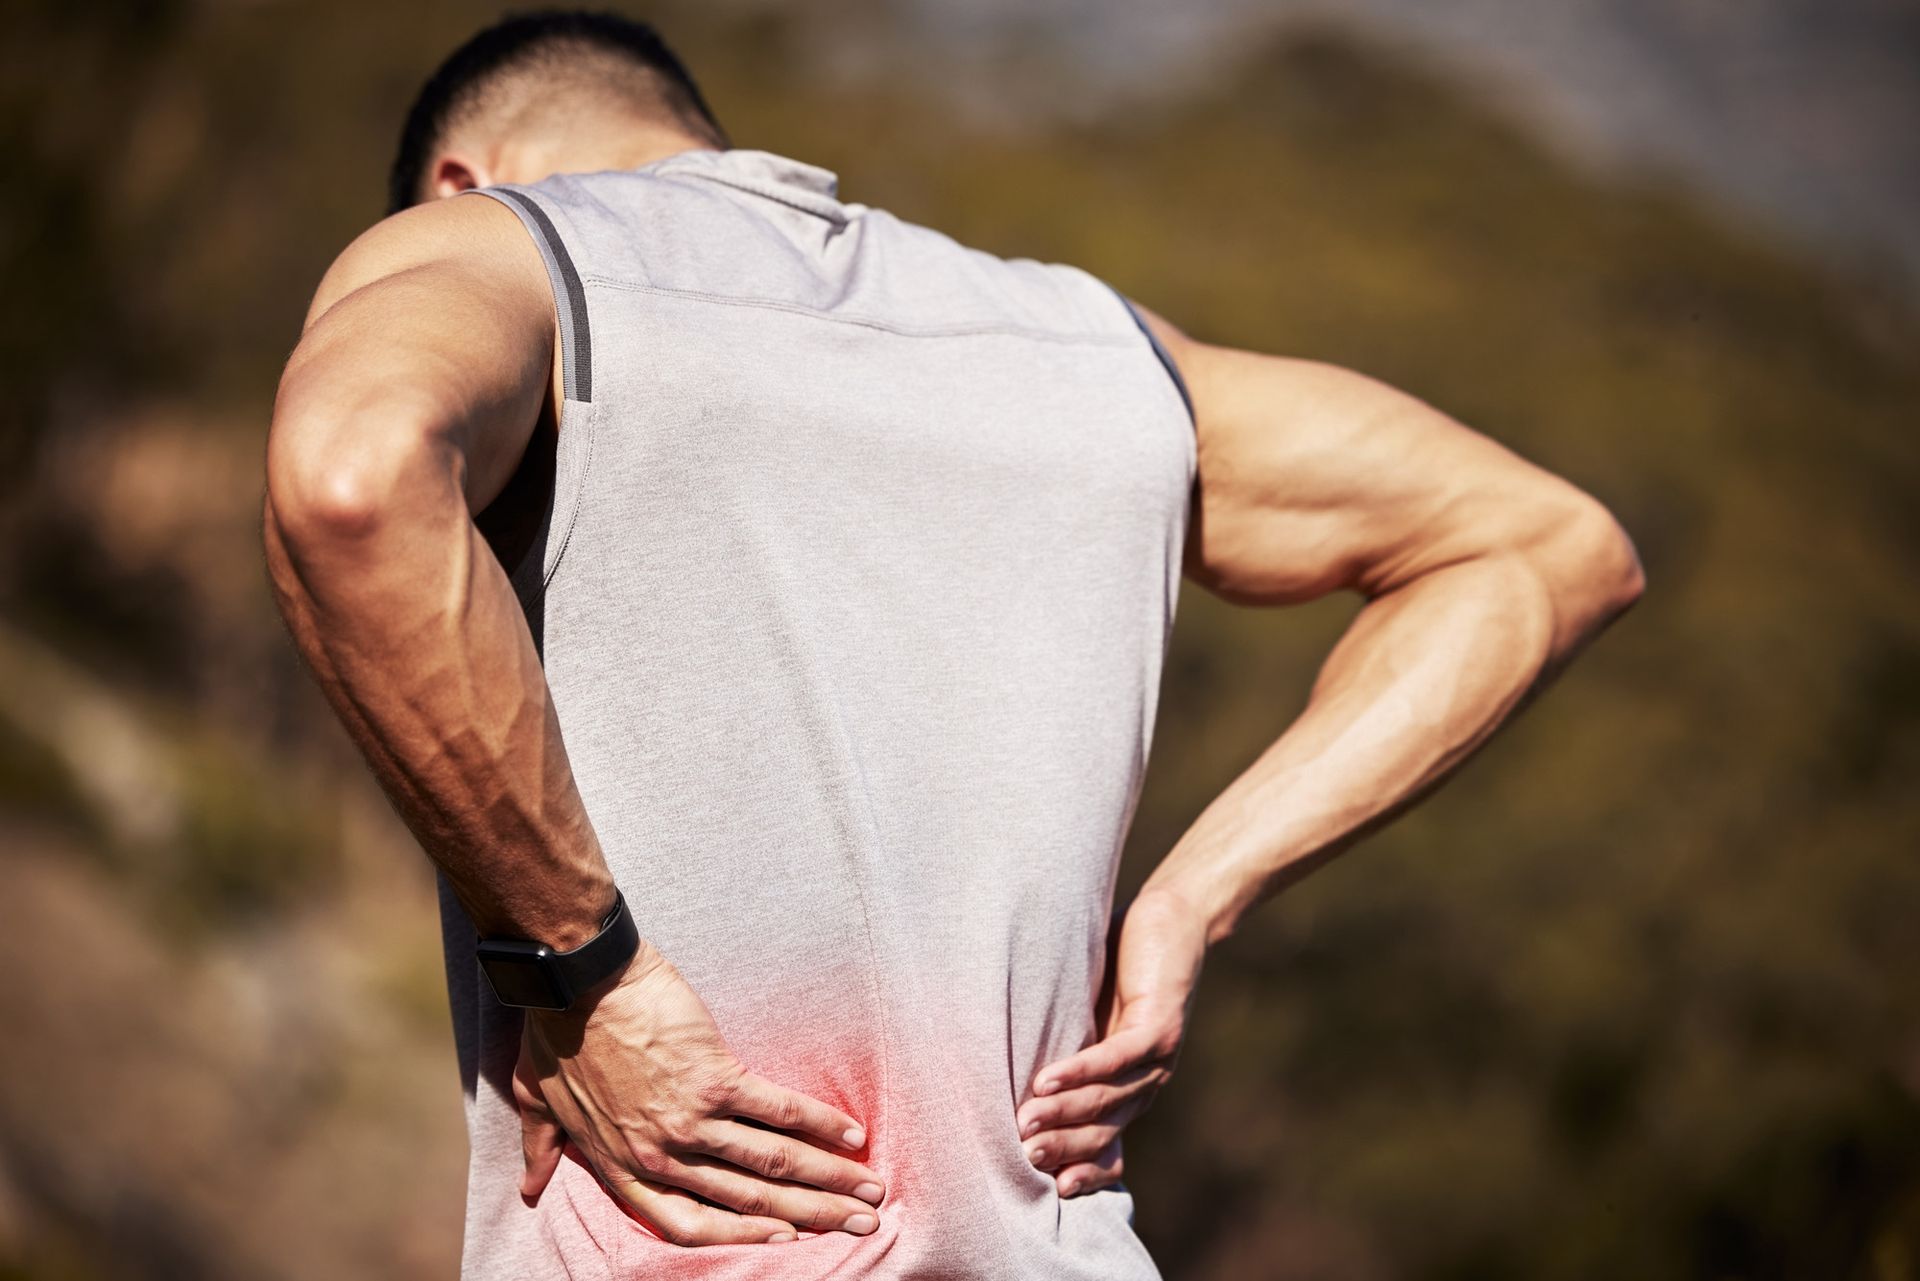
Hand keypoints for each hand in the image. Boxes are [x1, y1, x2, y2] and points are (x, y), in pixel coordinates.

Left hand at [514, 939, 886, 1245]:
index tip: (788, 1241)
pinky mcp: (715, 1077)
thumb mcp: (537, 1100)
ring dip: (828, 1179)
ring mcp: (691, 1120)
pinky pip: (778, 1110)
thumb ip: (541, 1146)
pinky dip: (818, 1125)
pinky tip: (851, 1136)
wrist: (576, 979)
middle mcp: (663, 1155)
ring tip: (870, 1189)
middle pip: (750, 1201)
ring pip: (772, 1164)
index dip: (744, 1237)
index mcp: (624, 1167)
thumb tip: (531, 1187)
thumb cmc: (554, 1032)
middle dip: (812, 1216)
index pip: (692, 1224)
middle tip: (859, 1222)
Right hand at [1016, 887, 1207, 1197]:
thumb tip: (1009, 1080)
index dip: (1084, 1172)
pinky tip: (1047, 1079)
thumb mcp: (1088, 1021)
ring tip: (1024, 1120)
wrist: (1174, 921)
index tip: (1049, 1189)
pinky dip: (1080, 1070)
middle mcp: (1146, 1085)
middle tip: (1022, 1157)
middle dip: (1062, 1147)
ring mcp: (1158, 1060)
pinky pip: (1116, 1057)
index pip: (1110, 1149)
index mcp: (1128, 1090)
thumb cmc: (1121, 969)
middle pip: (1103, 1131)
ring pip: (1106, 1098)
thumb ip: (1063, 1051)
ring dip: (1063, 1112)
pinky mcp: (1160, 1027)